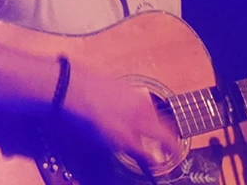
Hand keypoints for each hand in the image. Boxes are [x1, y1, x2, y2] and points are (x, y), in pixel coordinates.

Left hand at [61, 63, 180, 168]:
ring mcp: (131, 92)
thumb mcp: (118, 140)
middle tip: (153, 148)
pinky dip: (133, 115)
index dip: (172, 148)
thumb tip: (155, 160)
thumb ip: (139, 150)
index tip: (172, 156)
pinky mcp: (119, 86)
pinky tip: (121, 119)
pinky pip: (133, 104)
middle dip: (157, 137)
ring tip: (135, 135)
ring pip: (145, 112)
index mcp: (146, 117)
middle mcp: (142, 102)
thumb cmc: (94, 115)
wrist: (74, 87)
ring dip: (144, 125)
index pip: (168, 135)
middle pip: (158, 123)